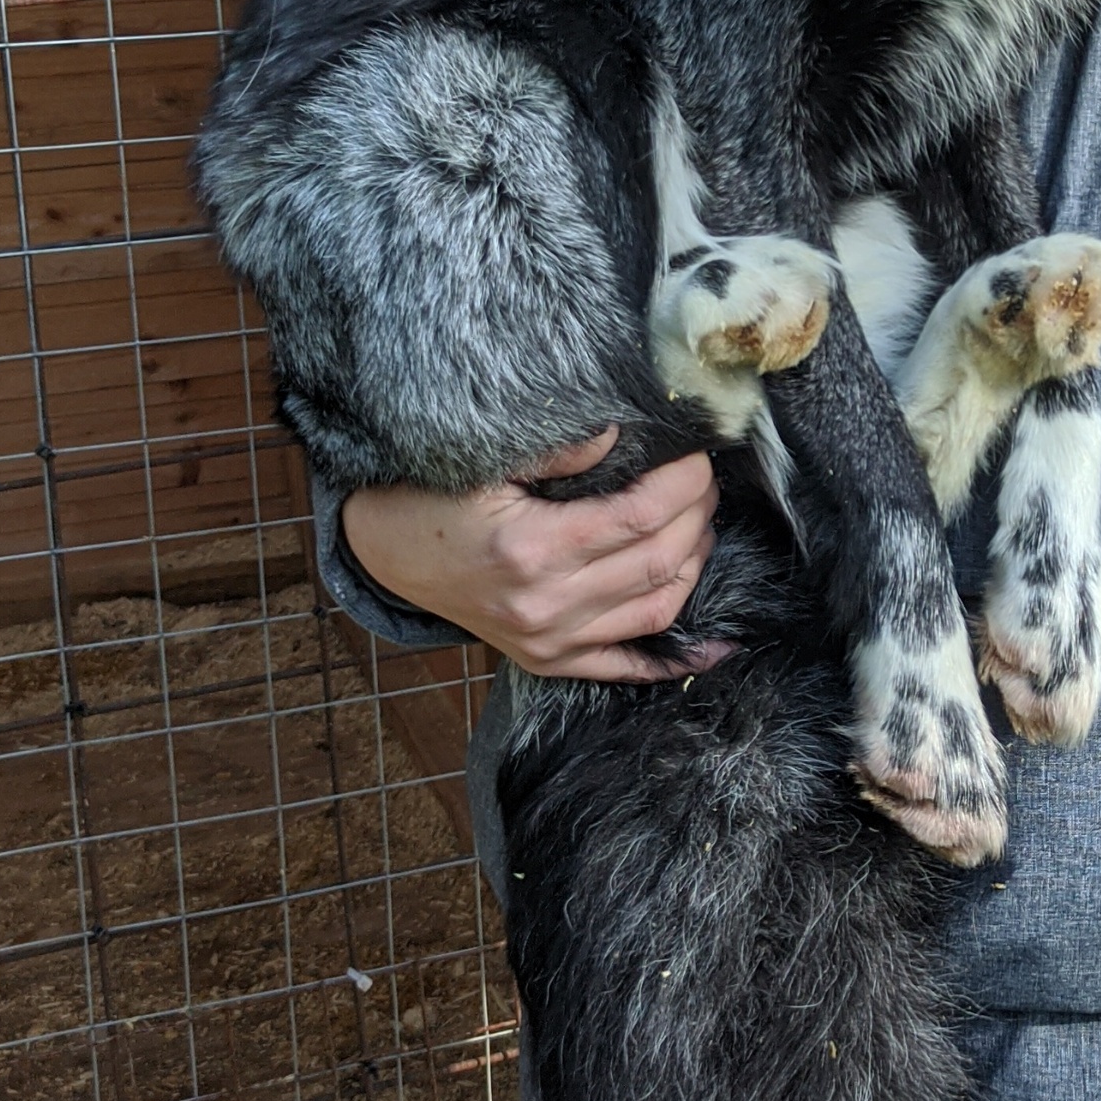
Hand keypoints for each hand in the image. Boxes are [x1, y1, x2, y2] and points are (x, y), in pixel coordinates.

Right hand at [340, 429, 721, 677]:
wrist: (384, 551)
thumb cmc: (433, 497)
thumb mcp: (486, 460)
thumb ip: (561, 449)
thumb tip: (623, 433)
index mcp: (531, 548)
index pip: (639, 517)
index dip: (682, 485)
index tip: (699, 457)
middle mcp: (545, 605)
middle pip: (658, 562)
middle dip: (697, 516)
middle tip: (706, 482)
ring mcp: (548, 641)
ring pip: (656, 610)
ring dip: (694, 565)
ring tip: (700, 525)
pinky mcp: (547, 661)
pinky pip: (626, 667)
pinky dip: (675, 659)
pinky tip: (716, 646)